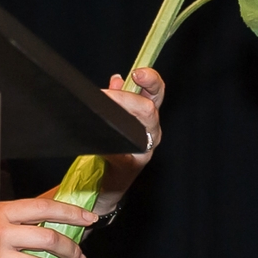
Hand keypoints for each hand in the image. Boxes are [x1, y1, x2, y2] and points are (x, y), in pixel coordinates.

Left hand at [94, 67, 164, 215]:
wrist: (107, 185)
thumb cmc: (113, 151)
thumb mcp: (117, 119)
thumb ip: (119, 99)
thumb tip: (117, 78)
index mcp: (148, 116)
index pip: (156, 92)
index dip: (151, 80)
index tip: (138, 72)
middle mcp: (151, 131)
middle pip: (149, 109)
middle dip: (126, 99)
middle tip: (105, 95)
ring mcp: (145, 150)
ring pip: (140, 128)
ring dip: (119, 118)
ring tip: (100, 112)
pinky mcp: (132, 167)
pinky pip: (123, 153)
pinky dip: (112, 147)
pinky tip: (101, 144)